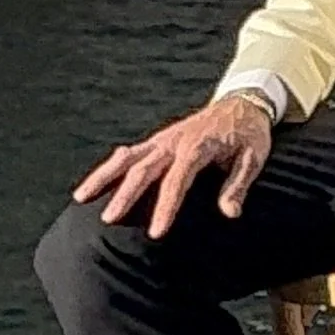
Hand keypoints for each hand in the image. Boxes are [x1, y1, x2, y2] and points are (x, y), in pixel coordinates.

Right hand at [74, 93, 275, 239]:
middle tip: (108, 220)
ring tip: (81, 198)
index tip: (156, 233)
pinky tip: (92, 184)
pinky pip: (129, 153)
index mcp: (199, 146)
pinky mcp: (158, 140)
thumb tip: (230, 213)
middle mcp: (175, 141)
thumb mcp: (253, 158)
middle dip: (126, 195)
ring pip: (127, 158)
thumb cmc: (250, 135)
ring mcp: (163, 139)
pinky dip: (109, 167)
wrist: (243, 102)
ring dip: (104, 176)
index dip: (166, 206)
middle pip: (145, 168)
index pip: (178, 179)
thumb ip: (238, 185)